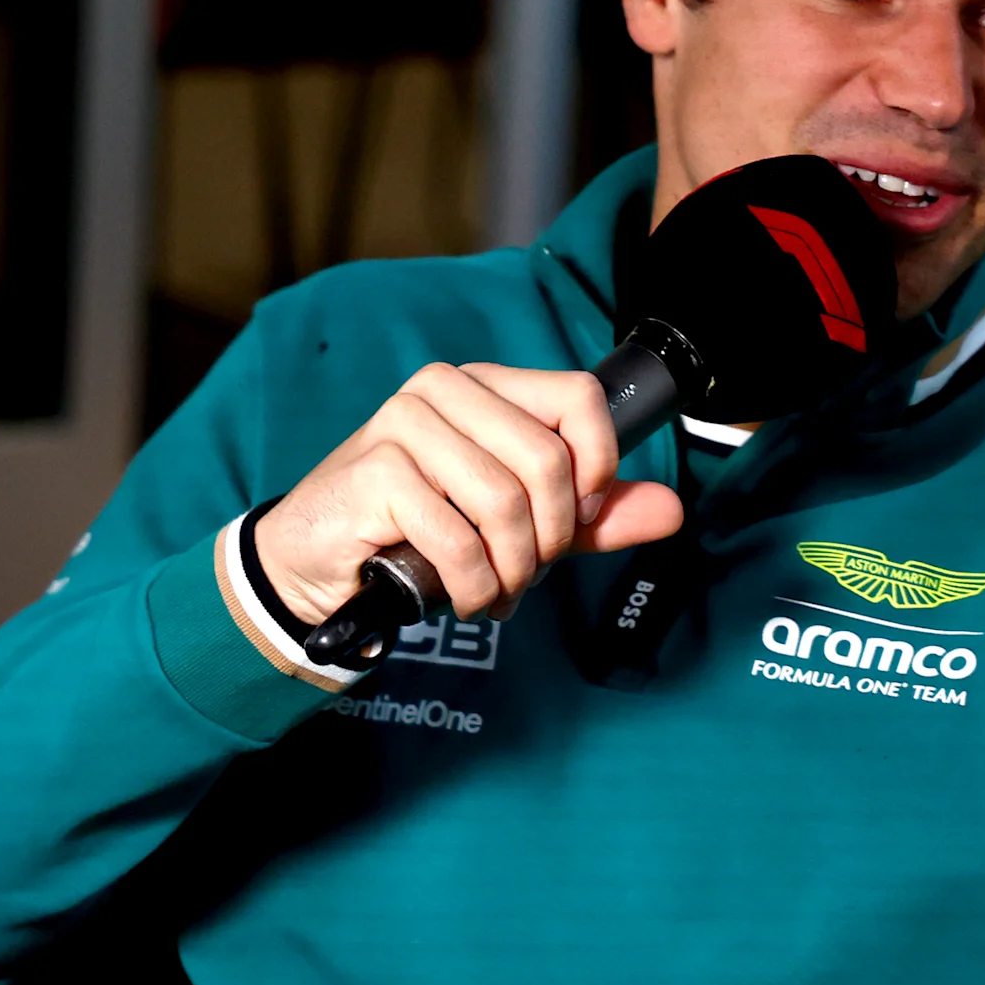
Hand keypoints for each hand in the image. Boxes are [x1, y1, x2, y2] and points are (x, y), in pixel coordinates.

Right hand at [257, 363, 684, 626]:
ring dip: (511, 571)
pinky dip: (472, 584)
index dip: (597, 466)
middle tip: (527, 574)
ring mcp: (404, 424)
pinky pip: (457, 537)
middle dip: (549, 540)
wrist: (314, 563)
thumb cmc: (414, 534)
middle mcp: (443, 390)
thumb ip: (589, 517)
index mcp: (484, 387)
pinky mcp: (376, 470)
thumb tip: (670, 512)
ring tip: (496, 593)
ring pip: (505, 502)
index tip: (577, 517)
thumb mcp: (514, 525)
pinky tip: (461, 597)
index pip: (578, 398)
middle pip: (547, 462)